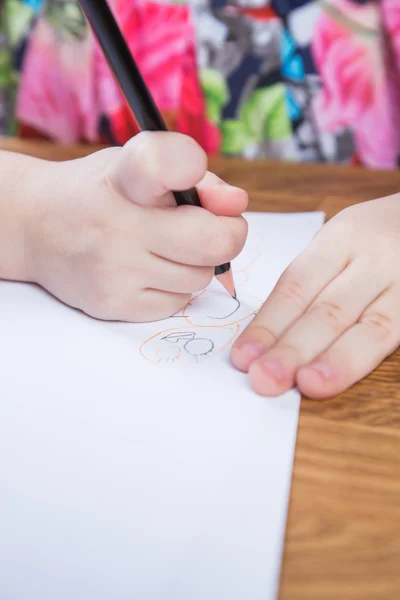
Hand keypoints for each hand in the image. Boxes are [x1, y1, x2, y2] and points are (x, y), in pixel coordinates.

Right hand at [25, 132, 247, 321]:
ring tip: (166, 248)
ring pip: (200, 278)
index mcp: (126, 176)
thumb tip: (237, 204)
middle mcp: (118, 223)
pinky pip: (178, 303)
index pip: (161, 163)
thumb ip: (198, 179)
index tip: (191, 170)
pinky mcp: (113, 304)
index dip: (186, 165)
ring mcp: (114, 269)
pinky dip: (175, 288)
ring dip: (196, 264)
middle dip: (228, 236)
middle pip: (213, 242)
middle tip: (211, 228)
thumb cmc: (104, 192)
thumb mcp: (140, 164)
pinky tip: (149, 271)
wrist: (37, 228)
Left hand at [231, 196, 399, 397]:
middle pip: (329, 309)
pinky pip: (395, 335)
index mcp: (341, 238)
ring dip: (336, 361)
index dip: (269, 324)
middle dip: (293, 348)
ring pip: (372, 327)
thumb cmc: (378, 238)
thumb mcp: (343, 240)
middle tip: (263, 379)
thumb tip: (268, 338)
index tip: (243, 357)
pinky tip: (345, 377)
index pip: (297, 285)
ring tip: (308, 385)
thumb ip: (313, 282)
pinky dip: (366, 359)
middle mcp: (375, 259)